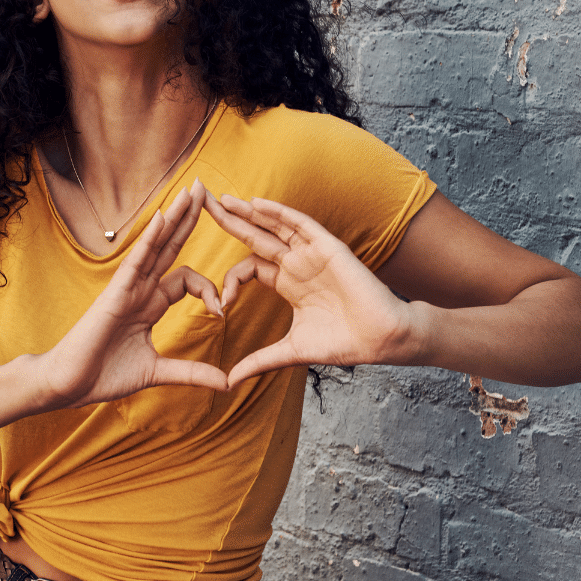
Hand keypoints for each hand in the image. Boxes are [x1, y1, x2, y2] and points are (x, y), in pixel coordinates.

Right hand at [37, 179, 228, 409]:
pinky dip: (150, 238)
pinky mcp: (115, 292)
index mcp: (150, 305)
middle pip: (171, 246)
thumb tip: (226, 382)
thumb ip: (191, 373)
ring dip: (176, 216)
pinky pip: (136, 259)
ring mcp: (128, 287)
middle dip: (190, 218)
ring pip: (157, 244)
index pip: (187, 279)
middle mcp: (141, 289)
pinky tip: (163, 216)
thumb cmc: (104, 376)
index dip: (209, 289)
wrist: (69, 384)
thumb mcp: (158, 372)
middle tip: (208, 189)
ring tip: (194, 190)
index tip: (221, 312)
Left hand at [204, 193, 417, 387]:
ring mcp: (311, 253)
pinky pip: (299, 224)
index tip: (221, 306)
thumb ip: (259, 361)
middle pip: (255, 236)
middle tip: (199, 202)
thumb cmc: (343, 343)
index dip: (230, 280)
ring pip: (274, 225)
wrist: (381, 340)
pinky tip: (255, 203)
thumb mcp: (290, 351)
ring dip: (247, 211)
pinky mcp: (328, 248)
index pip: (249, 268)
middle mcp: (296, 264)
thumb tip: (228, 382)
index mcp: (287, 284)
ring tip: (220, 198)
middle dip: (228, 220)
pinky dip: (278, 213)